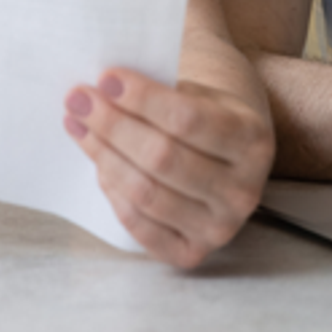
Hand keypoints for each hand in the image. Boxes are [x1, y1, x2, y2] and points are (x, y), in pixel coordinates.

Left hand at [63, 68, 273, 268]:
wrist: (226, 159)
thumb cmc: (204, 118)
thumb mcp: (199, 95)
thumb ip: (162, 92)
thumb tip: (103, 90)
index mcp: (252, 140)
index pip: (188, 119)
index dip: (142, 99)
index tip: (106, 78)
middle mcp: (243, 190)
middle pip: (162, 157)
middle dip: (113, 125)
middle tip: (79, 100)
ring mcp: (220, 228)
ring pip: (146, 192)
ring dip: (104, 155)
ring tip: (79, 126)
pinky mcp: (192, 252)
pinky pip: (140, 225)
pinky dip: (114, 192)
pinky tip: (99, 164)